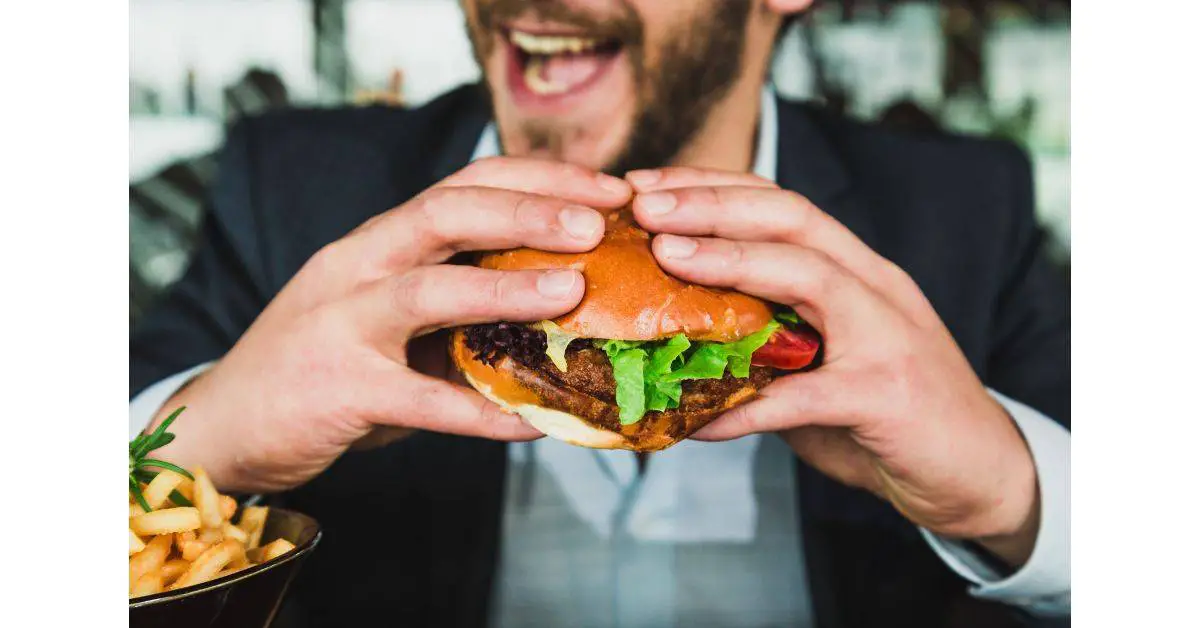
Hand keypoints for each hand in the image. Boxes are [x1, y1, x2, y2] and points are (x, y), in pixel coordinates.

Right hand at [149, 157, 631, 492]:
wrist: (226, 421)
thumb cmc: (325, 362)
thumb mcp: (386, 313)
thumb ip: (454, 300)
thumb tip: (561, 303)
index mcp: (379, 240)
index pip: (464, 184)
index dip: (540, 180)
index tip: (607, 190)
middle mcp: (358, 264)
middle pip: (446, 212)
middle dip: (528, 210)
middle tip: (599, 222)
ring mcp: (342, 323)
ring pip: (428, 290)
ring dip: (506, 288)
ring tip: (573, 291)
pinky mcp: (339, 390)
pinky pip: (421, 400)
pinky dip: (481, 413)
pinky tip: (534, 424)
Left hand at [627, 167, 1038, 566]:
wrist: (979, 474)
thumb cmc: (890, 415)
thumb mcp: (825, 362)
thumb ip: (768, 343)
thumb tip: (677, 339)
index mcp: (857, 270)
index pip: (781, 203)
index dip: (713, 186)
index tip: (646, 187)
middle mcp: (875, 287)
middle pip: (793, 217)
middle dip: (713, 202)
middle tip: (643, 205)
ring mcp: (888, 335)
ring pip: (809, 274)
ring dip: (731, 259)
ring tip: (667, 257)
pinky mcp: (887, 395)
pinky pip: (803, 396)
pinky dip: (746, 406)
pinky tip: (696, 420)